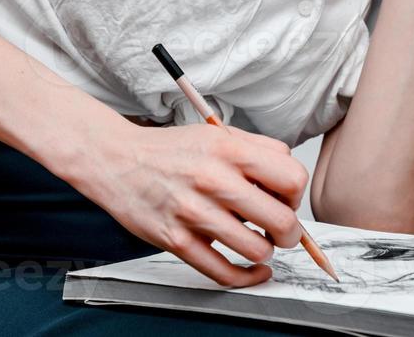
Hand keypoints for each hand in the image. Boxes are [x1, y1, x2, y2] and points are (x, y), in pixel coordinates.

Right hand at [71, 121, 308, 287]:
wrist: (117, 160)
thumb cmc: (170, 150)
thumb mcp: (216, 135)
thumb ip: (256, 151)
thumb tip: (290, 183)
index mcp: (228, 150)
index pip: (292, 178)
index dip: (296, 195)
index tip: (287, 201)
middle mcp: (213, 180)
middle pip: (281, 221)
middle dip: (289, 233)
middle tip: (280, 231)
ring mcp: (193, 213)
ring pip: (256, 249)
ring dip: (264, 252)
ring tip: (256, 243)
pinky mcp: (176, 240)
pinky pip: (224, 272)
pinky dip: (246, 278)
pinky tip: (251, 269)